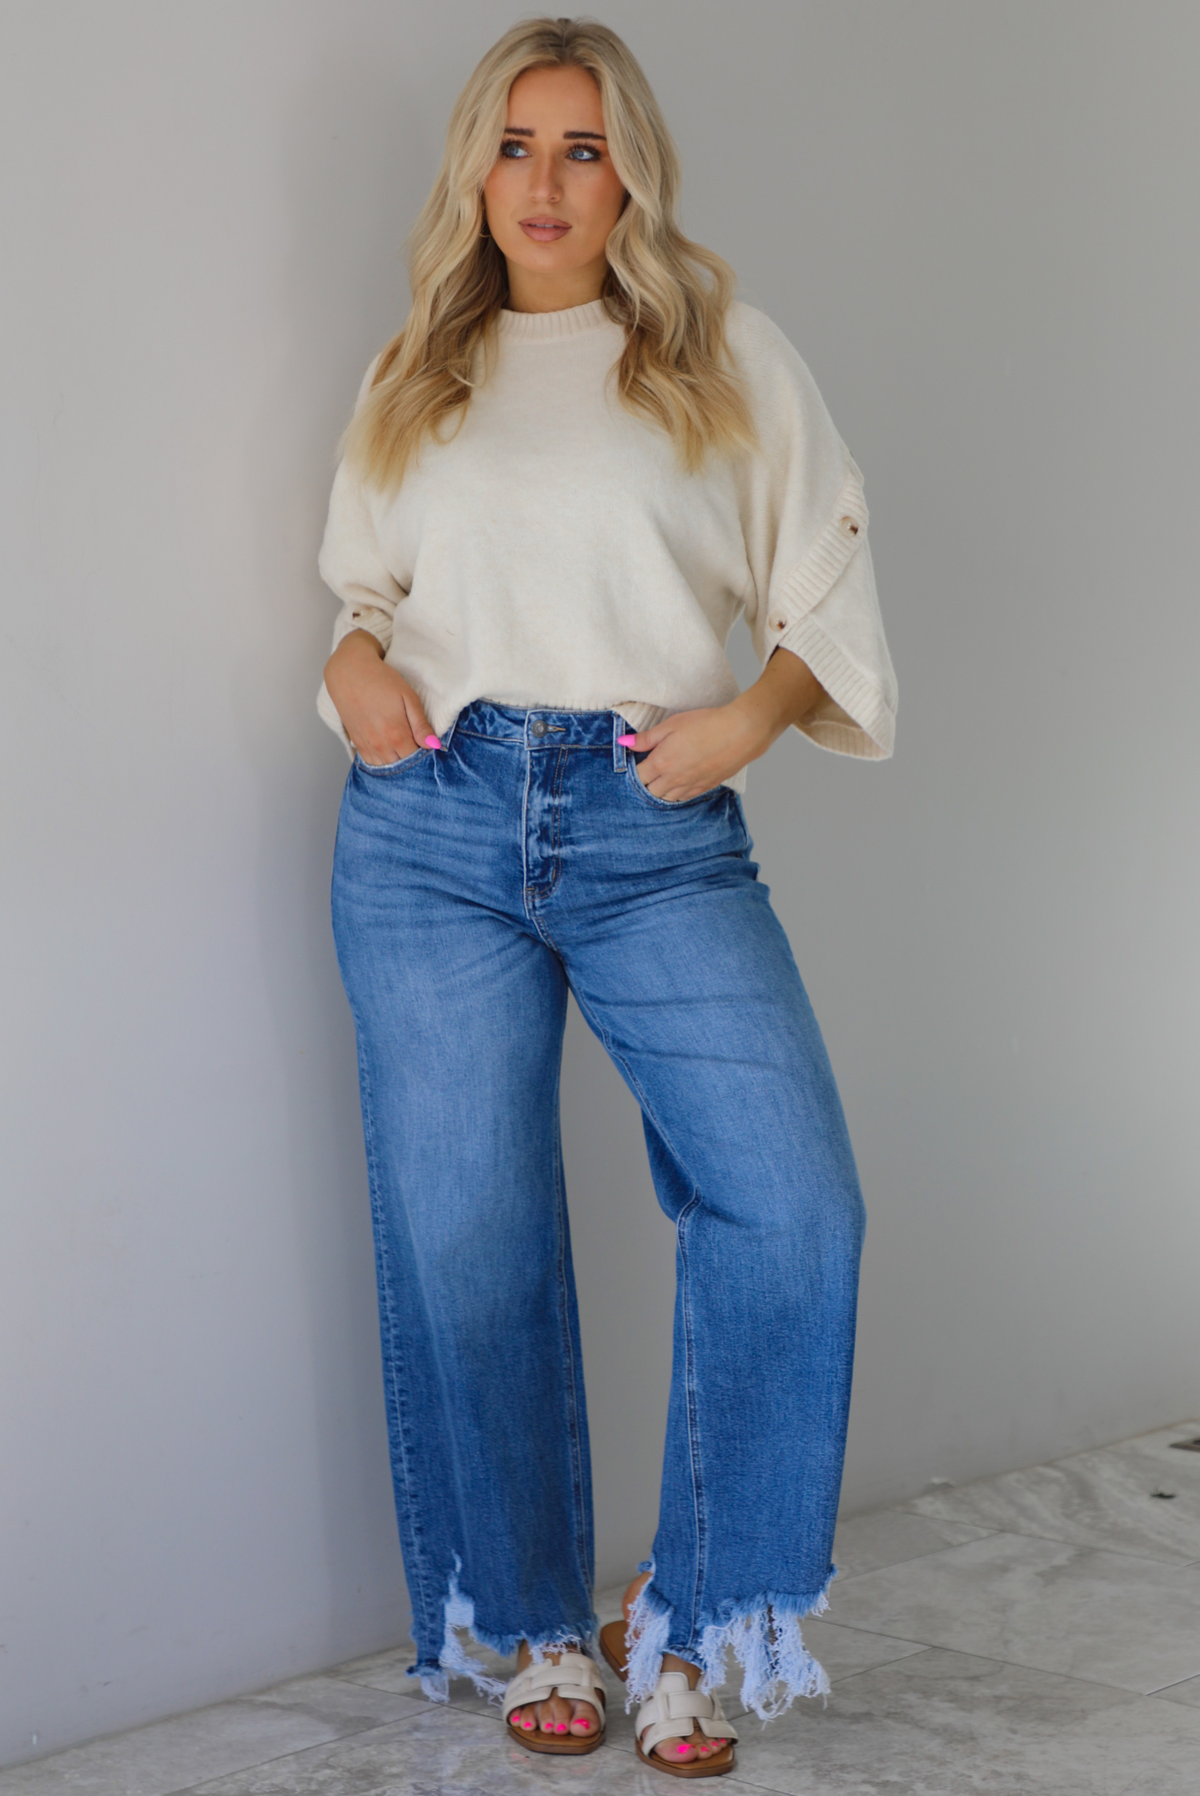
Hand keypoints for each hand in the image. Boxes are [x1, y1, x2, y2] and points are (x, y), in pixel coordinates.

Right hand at [324, 630, 437, 763]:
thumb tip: (433, 745)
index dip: (424, 754)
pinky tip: (388, 748)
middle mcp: (380, 745)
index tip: (427, 744)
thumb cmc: (381, 681)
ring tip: (402, 745)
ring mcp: (367, 745)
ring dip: (396, 760)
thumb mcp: (408, 697)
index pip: (416, 759)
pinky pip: (371, 763)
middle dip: (411, 759)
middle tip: (416, 743)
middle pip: (402, 765)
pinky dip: (382, 760)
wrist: (349, 672)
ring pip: (387, 768)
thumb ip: (421, 725)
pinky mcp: (357, 742)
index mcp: (396, 734)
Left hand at [623, 648, 826, 800]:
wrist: (740, 732)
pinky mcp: (705, 787)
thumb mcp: (671, 725)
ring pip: (667, 797)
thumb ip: (646, 738)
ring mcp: (690, 786)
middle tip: (649, 768)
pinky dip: (677, 793)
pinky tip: (679, 782)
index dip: (635, 768)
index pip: (638, 775)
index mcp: (661, 763)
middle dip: (646, 781)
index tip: (638, 759)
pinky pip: (684, 798)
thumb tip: (624, 744)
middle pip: (650, 790)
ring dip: (660, 789)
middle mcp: (673, 779)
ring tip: (663, 776)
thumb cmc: (706, 723)